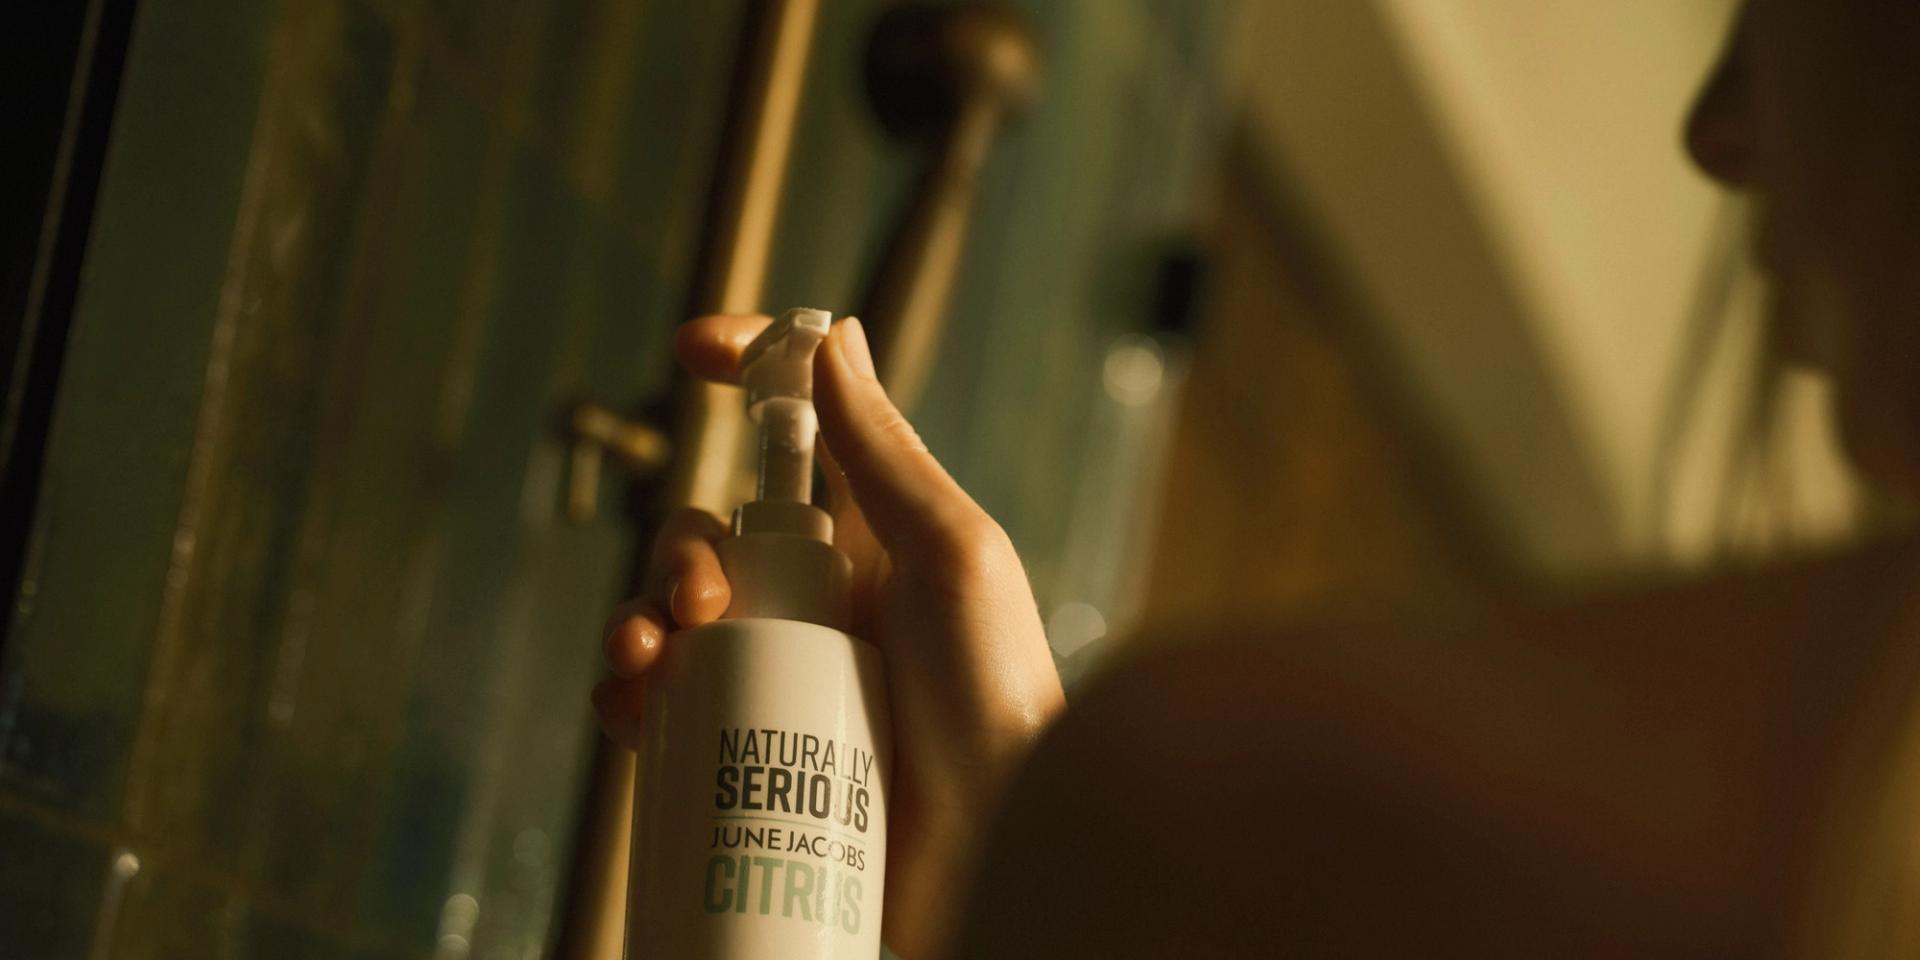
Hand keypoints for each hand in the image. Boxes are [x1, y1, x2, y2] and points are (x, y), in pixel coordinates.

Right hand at [593, 314, 1065, 958]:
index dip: (750, 379)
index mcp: (871, 544)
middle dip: (679, 551)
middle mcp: (819, 604)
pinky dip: (629, 700)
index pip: (800, 441)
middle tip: (705, 602)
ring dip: (639, 621)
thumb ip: (887, 452)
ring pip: (671, 622)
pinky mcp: (747, 760)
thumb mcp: (952, 555)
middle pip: (709, 539)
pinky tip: (636, 711)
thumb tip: (832, 337)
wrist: (996, 849)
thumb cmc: (998, 698)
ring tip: (653, 662)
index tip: (696, 350)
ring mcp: (779, 681)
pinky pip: (661, 713)